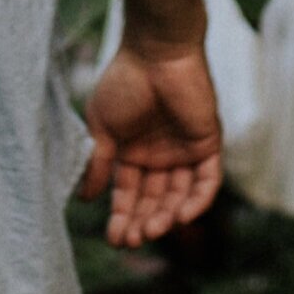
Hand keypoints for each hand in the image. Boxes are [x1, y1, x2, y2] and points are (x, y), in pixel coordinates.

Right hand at [81, 37, 222, 248]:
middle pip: (153, 200)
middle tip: (132, 240)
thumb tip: (86, 198)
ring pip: (179, 195)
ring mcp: (184, 150)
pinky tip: (179, 217)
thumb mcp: (103, 128)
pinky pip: (207, 181)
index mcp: (132, 151)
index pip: (128, 193)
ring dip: (166, 216)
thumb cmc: (124, 83)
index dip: (122, 216)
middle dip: (142, 222)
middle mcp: (159, 155)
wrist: (155, 53)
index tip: (113, 240)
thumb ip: (99, 164)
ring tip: (150, 231)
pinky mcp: (207, 143)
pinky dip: (197, 201)